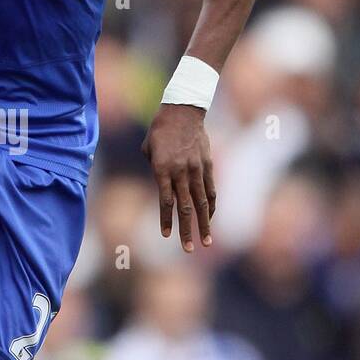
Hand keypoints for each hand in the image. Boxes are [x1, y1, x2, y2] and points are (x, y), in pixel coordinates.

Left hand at [141, 104, 215, 252]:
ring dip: (204, 224)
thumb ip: (153, 168)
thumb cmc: (160, 129)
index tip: (166, 236)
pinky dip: (211, 206)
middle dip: (186, 230)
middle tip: (187, 250)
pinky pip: (210, 190)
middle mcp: (181, 171)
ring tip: (206, 242)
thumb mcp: (148, 148)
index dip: (166, 219)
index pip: (165, 201)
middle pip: (185, 207)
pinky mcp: (208, 165)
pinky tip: (210, 219)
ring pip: (201, 202)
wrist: (184, 109)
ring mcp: (197, 169)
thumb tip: (161, 183)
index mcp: (162, 168)